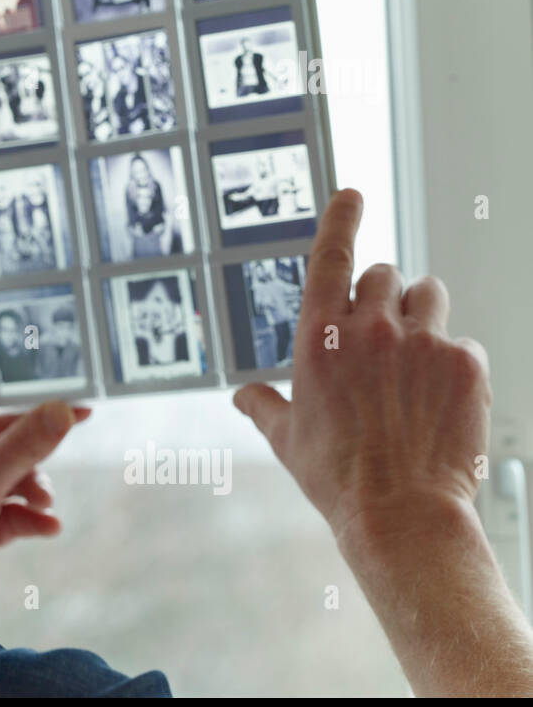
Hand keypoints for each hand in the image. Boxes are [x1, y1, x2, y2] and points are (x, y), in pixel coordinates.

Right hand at [233, 188, 491, 546]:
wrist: (399, 513)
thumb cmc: (337, 477)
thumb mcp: (286, 439)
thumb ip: (263, 406)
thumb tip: (243, 396)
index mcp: (318, 336)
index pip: (330, 255)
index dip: (340, 217)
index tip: (351, 193)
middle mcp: (369, 327)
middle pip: (384, 274)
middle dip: (383, 295)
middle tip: (383, 333)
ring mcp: (421, 342)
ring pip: (429, 294)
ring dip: (421, 314)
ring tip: (416, 356)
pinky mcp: (465, 363)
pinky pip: (462, 341)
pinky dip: (453, 361)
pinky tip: (439, 398)